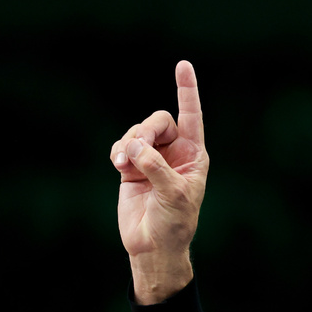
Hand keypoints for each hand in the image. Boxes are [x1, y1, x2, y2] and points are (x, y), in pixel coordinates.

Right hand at [110, 60, 208, 302]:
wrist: (154, 246)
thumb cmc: (175, 223)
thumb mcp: (174, 194)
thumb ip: (156, 167)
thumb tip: (135, 146)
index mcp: (193, 155)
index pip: (191, 116)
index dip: (187, 91)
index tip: (183, 65)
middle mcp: (174, 152)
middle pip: (158, 121)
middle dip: (145, 131)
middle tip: (135, 150)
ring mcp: (152, 158)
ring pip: (137, 133)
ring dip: (128, 144)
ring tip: (124, 165)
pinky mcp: (131, 167)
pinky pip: (121, 146)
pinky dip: (117, 152)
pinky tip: (119, 166)